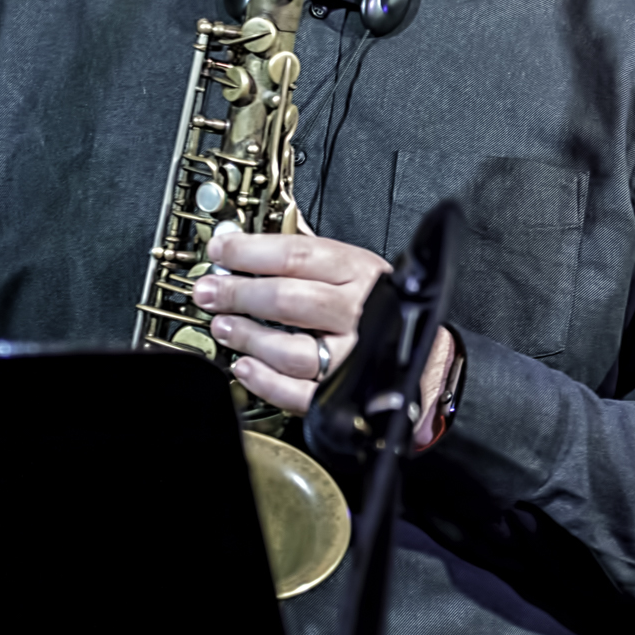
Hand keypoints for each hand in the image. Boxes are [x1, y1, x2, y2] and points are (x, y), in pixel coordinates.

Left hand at [192, 230, 454, 433]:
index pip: (298, 255)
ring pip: (289, 349)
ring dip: (247, 337)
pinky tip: (244, 365)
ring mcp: (352, 354)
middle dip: (238, 294)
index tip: (220, 250)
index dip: (250, 252)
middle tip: (208, 291)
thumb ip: (307, 254)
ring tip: (224, 327)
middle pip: (287, 300)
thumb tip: (242, 242)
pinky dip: (264, 380)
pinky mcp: (345, 392)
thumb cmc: (381, 304)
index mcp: (360, 272)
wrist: (426, 353)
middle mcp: (358, 312)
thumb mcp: (356, 266)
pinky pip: (298, 391)